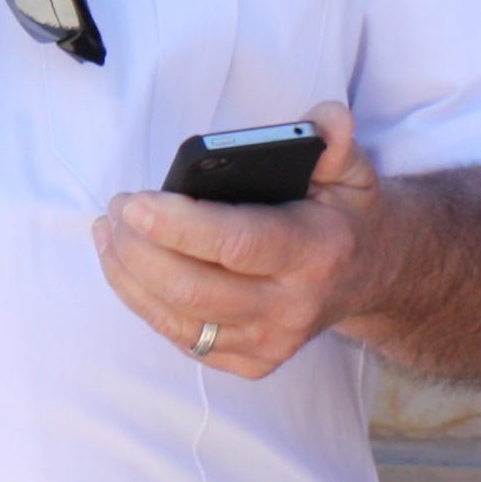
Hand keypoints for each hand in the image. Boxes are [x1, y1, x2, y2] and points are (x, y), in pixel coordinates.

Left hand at [91, 100, 384, 378]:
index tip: (135, 202)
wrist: (370, 276)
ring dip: (128, 274)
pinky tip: (124, 264)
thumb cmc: (343, 214)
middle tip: (117, 206)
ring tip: (110, 229)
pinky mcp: (251, 362)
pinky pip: (181, 338)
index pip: (239, 243)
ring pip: (178, 319)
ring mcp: (271, 343)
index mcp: (318, 252)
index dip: (180, 225)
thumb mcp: (352, 170)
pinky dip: (142, 301)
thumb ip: (334, 141)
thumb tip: (327, 119)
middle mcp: (294, 307)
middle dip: (139, 249)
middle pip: (195, 290)